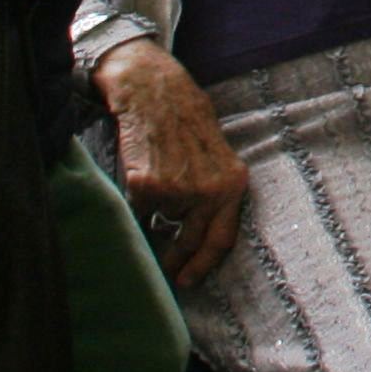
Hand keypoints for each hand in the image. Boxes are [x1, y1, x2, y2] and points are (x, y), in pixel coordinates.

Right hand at [93, 39, 247, 285]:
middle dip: (177, 259)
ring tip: (159, 176)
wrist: (155, 90)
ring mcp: (177, 191)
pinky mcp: (147, 186)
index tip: (190, 280)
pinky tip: (143, 169)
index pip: (222, 239)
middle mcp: (208, 192)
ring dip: (158, 211)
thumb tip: (198, 236)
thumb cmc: (187, 118)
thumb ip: (215, 192)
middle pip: (190, 240)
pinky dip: (138, 197)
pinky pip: (139, 208)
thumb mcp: (217, 155)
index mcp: (232, 184)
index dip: (205, 264)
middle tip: (170, 269)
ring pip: (161, 220)